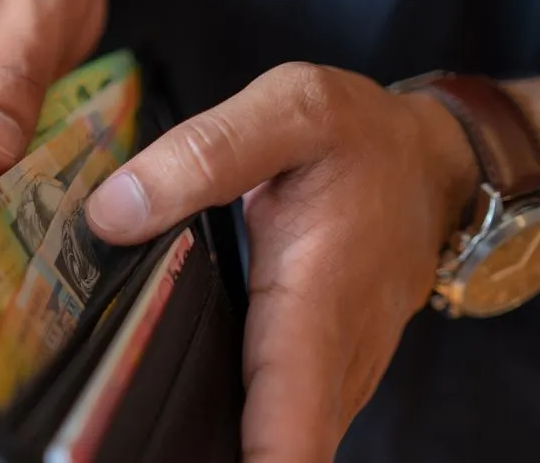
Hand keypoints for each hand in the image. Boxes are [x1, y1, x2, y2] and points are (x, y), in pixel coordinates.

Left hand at [84, 63, 478, 461]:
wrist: (428, 163)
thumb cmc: (359, 138)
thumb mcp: (288, 111)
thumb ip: (202, 155)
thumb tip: (111, 214)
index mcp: (316, 297)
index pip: (289, 422)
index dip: (255, 460)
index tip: (188, 462)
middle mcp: (333, 354)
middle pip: (275, 446)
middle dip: (206, 452)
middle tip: (119, 441)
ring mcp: (335, 372)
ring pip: (276, 437)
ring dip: (216, 441)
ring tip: (129, 431)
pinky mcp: (324, 372)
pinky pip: (280, 417)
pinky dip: (238, 421)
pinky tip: (174, 407)